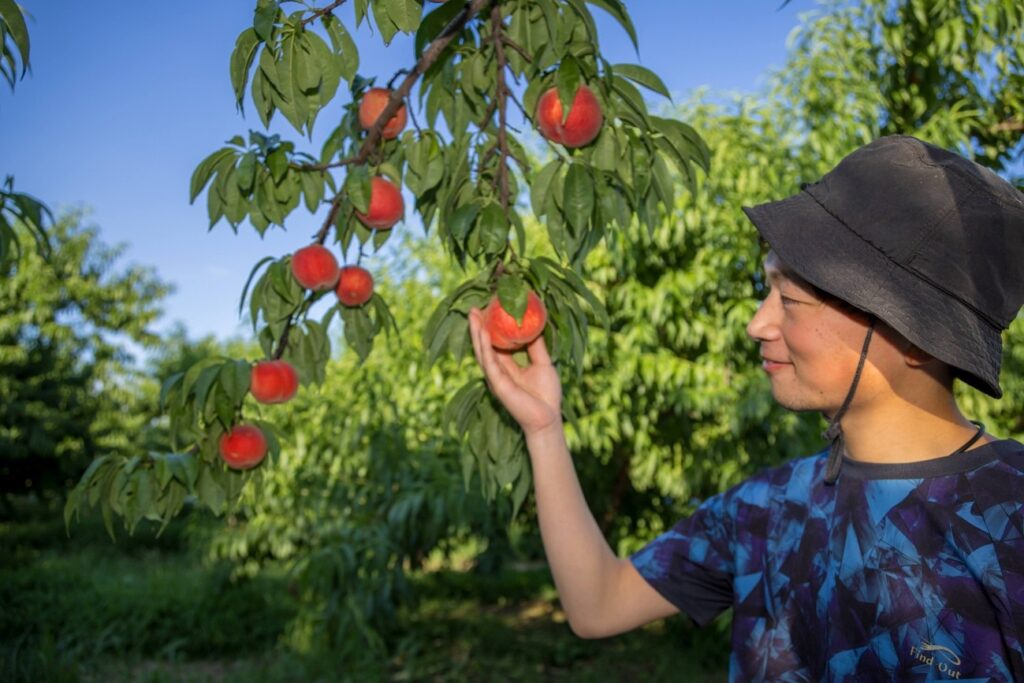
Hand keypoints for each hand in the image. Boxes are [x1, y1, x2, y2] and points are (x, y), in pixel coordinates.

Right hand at [468, 308, 562, 437]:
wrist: (549, 418)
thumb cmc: (546, 394)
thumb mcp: (543, 363)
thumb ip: (536, 346)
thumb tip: (535, 324)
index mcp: (507, 367)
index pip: (494, 344)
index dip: (489, 328)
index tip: (487, 310)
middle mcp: (498, 372)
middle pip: (483, 346)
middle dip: (477, 328)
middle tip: (473, 309)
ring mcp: (496, 378)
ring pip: (482, 352)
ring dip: (476, 333)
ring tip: (473, 315)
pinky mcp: (498, 384)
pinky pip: (489, 362)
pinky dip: (485, 346)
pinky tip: (482, 332)